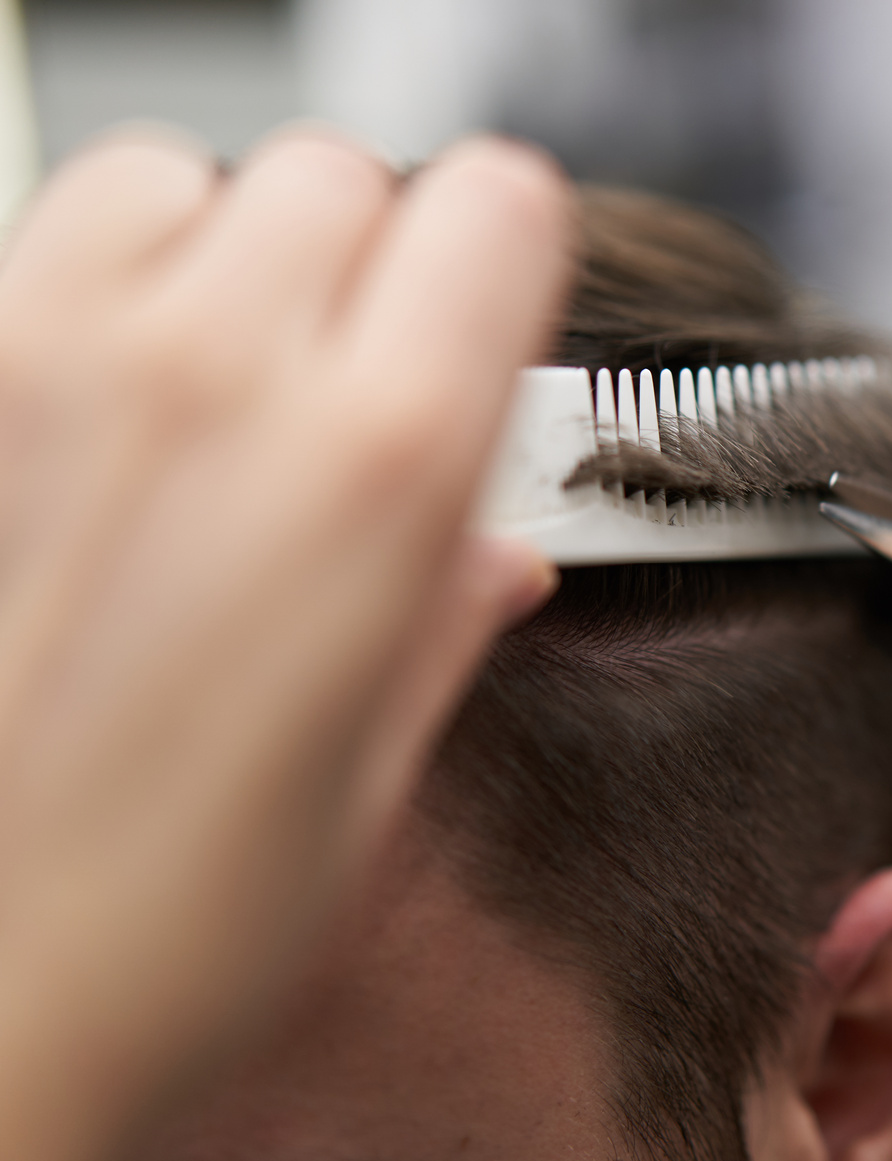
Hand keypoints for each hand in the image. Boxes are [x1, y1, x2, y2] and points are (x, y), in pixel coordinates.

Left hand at [0, 126, 569, 1160]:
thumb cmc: (156, 928)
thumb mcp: (375, 774)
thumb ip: (448, 615)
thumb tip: (494, 551)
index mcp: (378, 469)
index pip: (500, 208)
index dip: (511, 258)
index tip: (496, 312)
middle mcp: (217, 375)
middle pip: (345, 178)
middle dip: (375, 259)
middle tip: (359, 380)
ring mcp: (56, 360)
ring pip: (192, 178)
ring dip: (230, 251)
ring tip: (228, 375)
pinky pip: (57, 231)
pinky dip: (108, 274)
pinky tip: (116, 389)